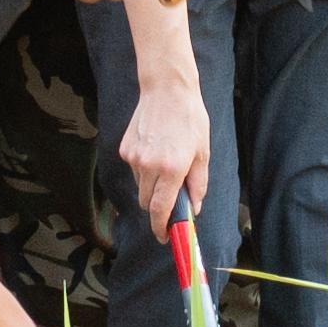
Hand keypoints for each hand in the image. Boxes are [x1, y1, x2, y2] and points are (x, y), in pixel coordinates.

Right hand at [116, 68, 211, 236]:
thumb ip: (198, 183)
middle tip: (172, 197)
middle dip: (158, 206)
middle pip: (147, 203)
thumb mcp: (203, 152)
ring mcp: (134, 157)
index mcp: (172, 169)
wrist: (167, 89)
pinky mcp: (125, 149)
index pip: (160, 210)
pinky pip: (134, 170)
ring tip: (166, 162)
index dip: (161, 228)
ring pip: (140, 186)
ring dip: (151, 186)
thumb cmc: (190, 119)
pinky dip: (144, 169)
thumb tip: (194, 208)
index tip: (164, 237)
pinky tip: (155, 149)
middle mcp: (149, 166)